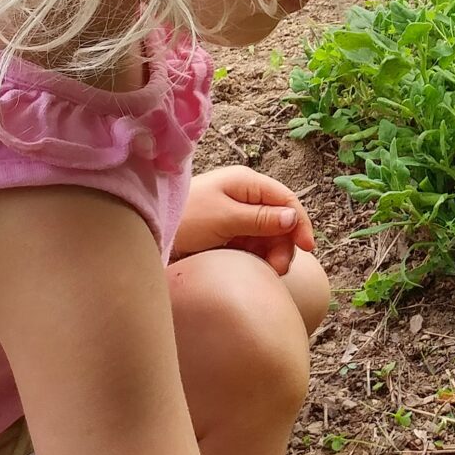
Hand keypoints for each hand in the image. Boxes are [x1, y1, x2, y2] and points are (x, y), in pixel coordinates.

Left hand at [173, 165, 316, 272]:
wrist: (148, 229)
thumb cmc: (185, 218)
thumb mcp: (224, 218)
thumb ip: (260, 219)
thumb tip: (292, 218)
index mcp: (246, 183)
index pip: (286, 200)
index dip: (300, 223)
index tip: (306, 248)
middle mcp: (245, 196)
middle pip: (280, 221)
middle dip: (283, 244)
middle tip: (276, 269)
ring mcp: (237, 215)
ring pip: (269, 236)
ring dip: (272, 254)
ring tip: (265, 271)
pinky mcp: (228, 233)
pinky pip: (253, 245)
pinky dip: (258, 257)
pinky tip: (253, 268)